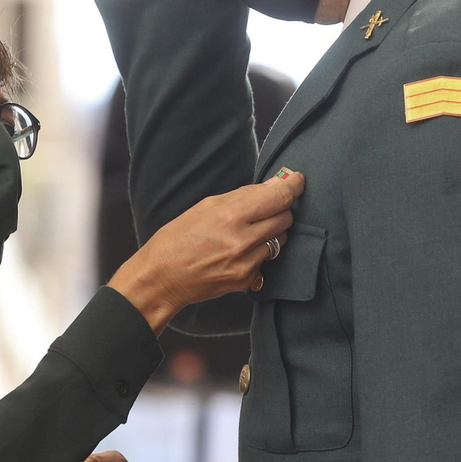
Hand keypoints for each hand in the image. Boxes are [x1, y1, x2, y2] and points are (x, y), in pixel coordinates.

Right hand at [109, 170, 305, 332]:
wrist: (161, 277)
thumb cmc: (178, 237)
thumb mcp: (207, 206)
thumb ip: (244, 195)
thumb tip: (275, 183)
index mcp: (231, 215)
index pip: (279, 196)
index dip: (295, 185)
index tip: (299, 181)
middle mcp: (243, 240)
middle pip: (286, 218)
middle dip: (280, 209)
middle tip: (264, 208)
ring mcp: (247, 263)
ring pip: (280, 240)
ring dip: (271, 232)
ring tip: (248, 231)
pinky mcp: (247, 280)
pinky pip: (267, 260)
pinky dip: (259, 253)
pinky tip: (239, 252)